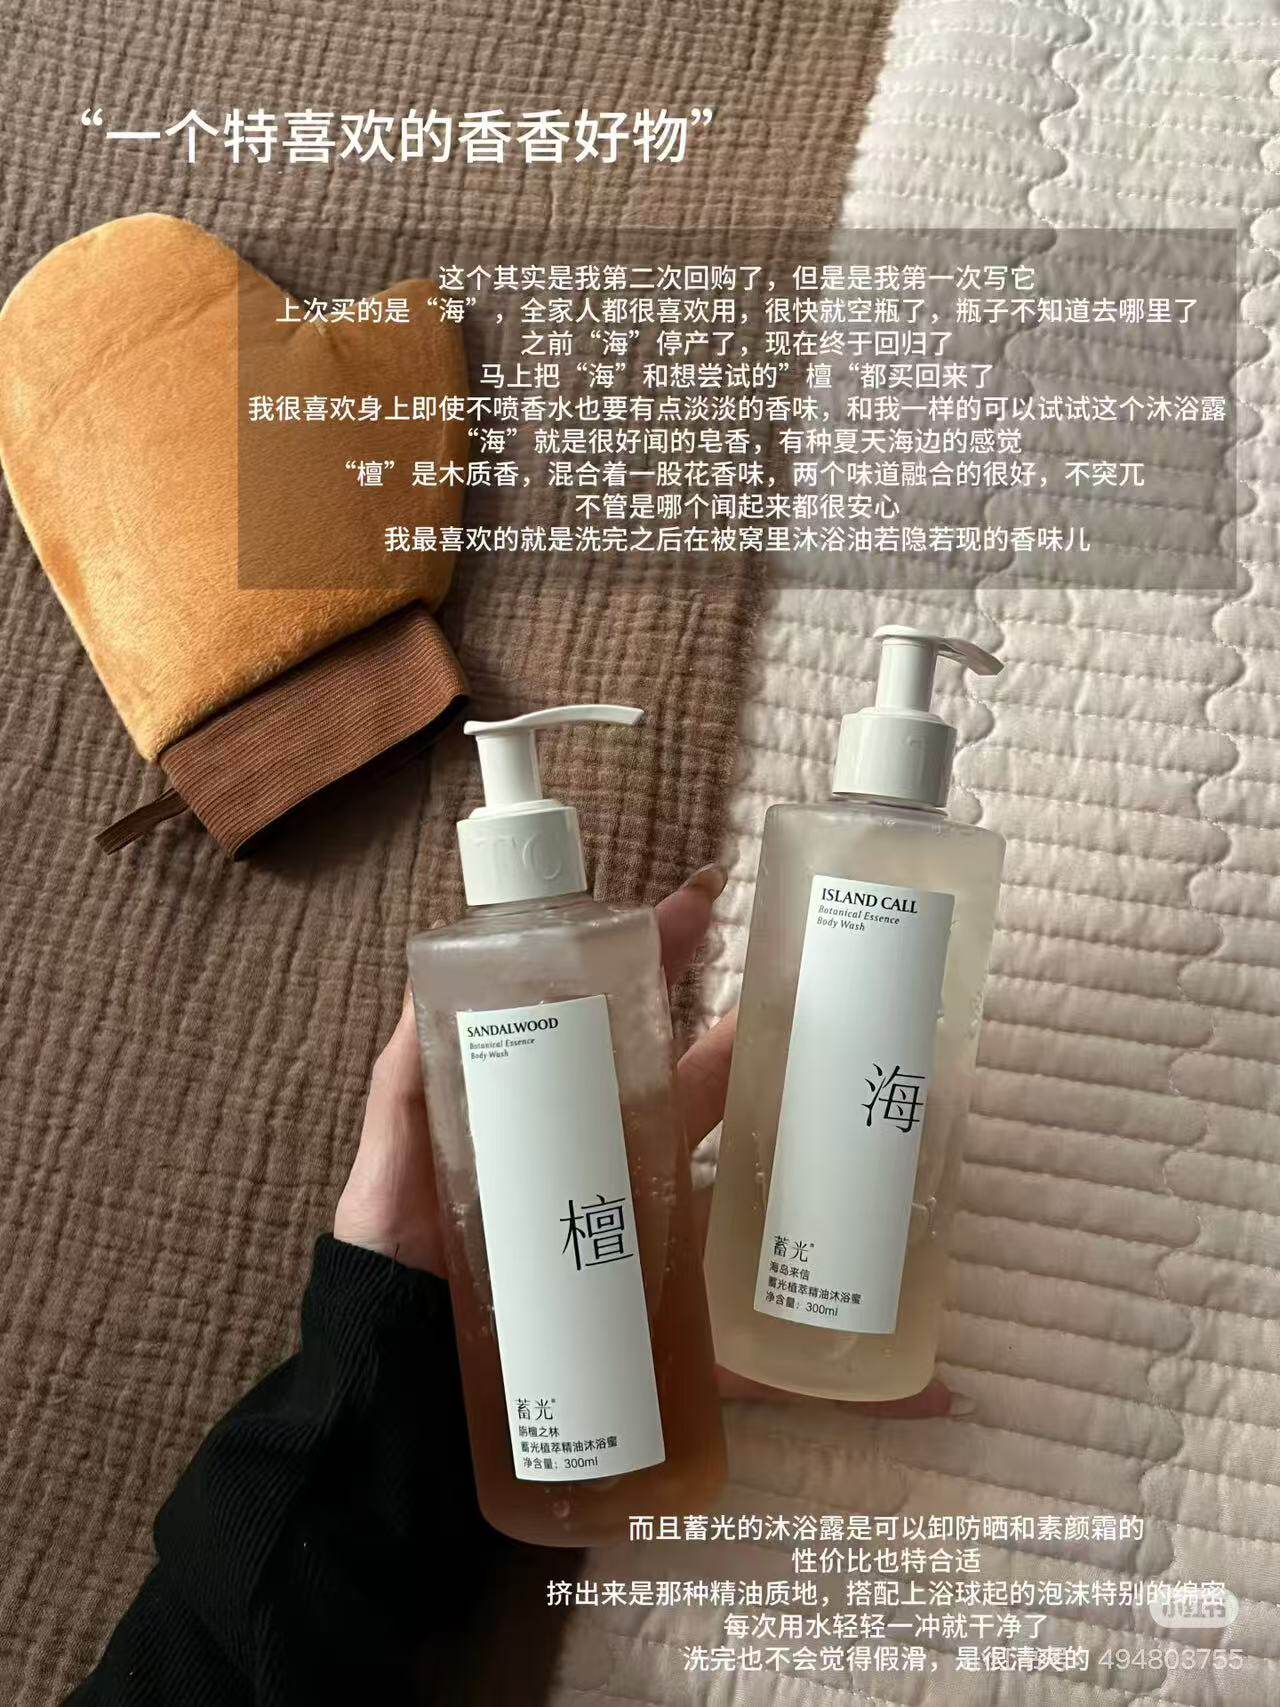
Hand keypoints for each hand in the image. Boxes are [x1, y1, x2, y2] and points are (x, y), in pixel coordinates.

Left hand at [336, 866, 956, 1416]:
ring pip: (761, 1212)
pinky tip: (925, 1388)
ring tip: (904, 1147)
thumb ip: (411, 1068)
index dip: (668, 956)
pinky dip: (844, 1381)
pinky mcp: (679, 1343)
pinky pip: (769, 1362)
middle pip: (716, 1095)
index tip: (707, 895)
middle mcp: (634, 1173)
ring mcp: (664, 1252)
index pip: (636, 1021)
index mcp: (577, 1116)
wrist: (401, 1382)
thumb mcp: (399, 1150)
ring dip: (839, 1192)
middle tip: (828, 991)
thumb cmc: (399, 1256)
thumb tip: (427, 968)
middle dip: (770, 1043)